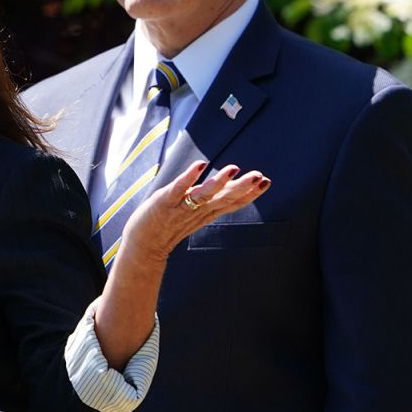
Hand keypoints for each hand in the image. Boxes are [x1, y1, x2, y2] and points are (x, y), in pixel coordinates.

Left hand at [121, 160, 270, 262]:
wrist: (143, 246)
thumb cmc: (167, 226)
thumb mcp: (194, 214)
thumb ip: (211, 202)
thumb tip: (227, 186)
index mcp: (206, 212)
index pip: (231, 202)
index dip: (249, 193)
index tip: (267, 181)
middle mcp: (197, 210)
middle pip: (223, 199)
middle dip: (243, 188)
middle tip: (261, 177)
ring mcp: (180, 207)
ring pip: (204, 194)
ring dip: (219, 182)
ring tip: (233, 169)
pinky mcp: (164, 202)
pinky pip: (177, 189)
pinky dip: (188, 177)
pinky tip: (199, 165)